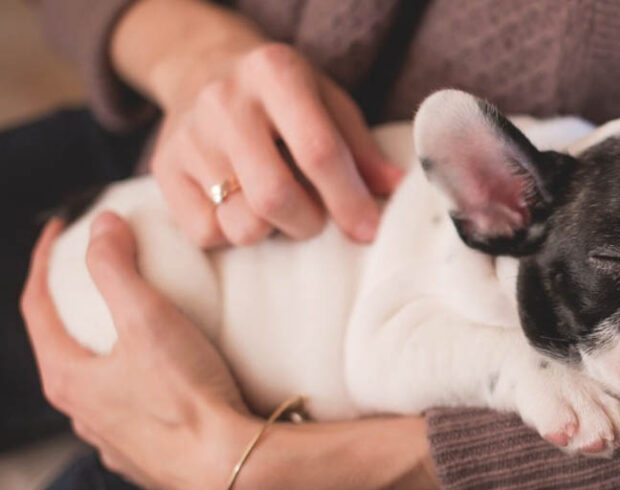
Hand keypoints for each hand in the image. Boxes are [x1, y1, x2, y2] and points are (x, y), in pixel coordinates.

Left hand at [21, 214, 250, 489]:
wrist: (229, 464)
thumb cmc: (185, 396)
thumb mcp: (148, 318)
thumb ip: (117, 267)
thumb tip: (102, 225)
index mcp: (68, 378)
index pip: (36, 307)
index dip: (44, 261)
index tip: (60, 230)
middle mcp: (81, 413)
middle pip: (62, 346)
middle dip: (73, 306)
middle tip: (95, 275)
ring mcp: (111, 439)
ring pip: (96, 384)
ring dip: (105, 349)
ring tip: (133, 326)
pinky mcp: (146, 455)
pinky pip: (130, 410)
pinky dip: (135, 383)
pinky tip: (161, 378)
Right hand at [112, 0, 403, 246]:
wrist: (201, 67)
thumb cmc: (282, 95)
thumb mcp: (328, 102)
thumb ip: (361, 148)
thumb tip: (397, 190)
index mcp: (275, 73)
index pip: (318, 151)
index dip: (348, 199)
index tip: (367, 230)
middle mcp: (225, 101)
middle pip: (274, 197)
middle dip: (309, 223)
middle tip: (316, 218)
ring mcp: (188, 136)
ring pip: (240, 223)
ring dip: (271, 231)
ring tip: (278, 209)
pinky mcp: (163, 168)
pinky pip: (205, 233)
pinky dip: (232, 233)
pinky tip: (240, 207)